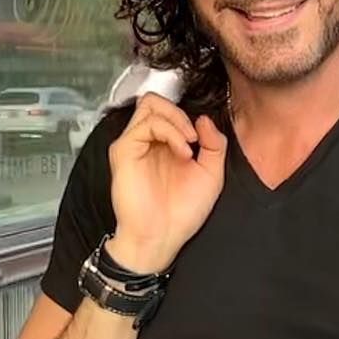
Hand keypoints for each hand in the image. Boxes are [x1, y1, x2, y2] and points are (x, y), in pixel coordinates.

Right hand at [108, 94, 226, 273]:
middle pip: (155, 101)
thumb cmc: (181, 213)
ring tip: (189, 144)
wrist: (162, 237)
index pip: (169, 111)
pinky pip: (146, 124)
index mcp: (164, 146)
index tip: (203, 139)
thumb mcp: (211, 174)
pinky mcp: (124, 151)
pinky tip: (182, 151)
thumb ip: (214, 144)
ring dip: (176, 119)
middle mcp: (147, 142)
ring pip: (149, 104)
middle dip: (179, 111)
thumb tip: (204, 118)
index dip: (188, 117)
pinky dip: (170, 131)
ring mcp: (134, 144)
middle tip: (194, 137)